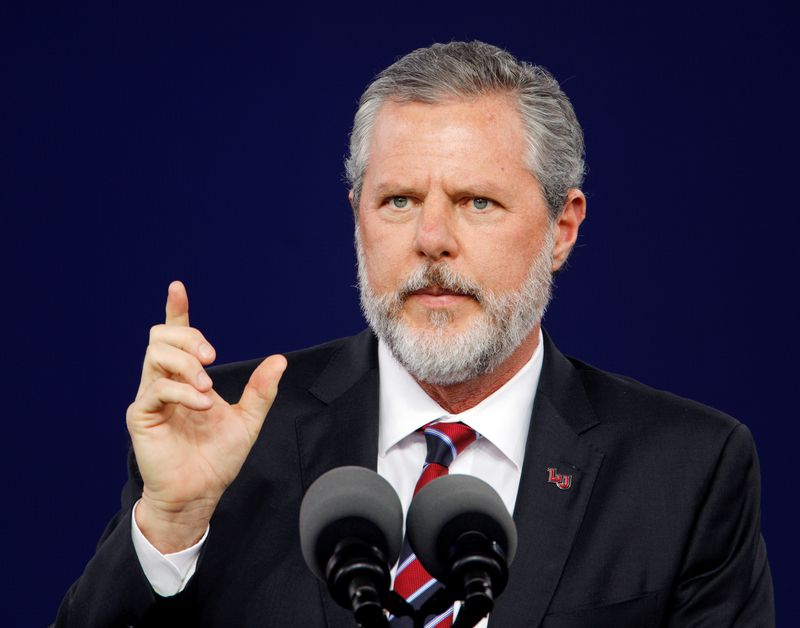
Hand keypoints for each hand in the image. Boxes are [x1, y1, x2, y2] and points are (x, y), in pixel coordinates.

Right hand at [126, 281, 285, 551]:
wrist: (200, 492)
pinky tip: (202, 405)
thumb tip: (280, 360)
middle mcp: (165, 382)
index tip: (177, 287)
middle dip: (188, 337)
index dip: (176, 310)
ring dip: (186, 364)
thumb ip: (261, 390)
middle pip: (162, 337)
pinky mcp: (141, 416)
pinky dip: (183, 392)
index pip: (178, 336)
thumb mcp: (248, 420)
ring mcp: (151, 398)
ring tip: (207, 389)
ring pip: (156, 355)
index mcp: (187, 378)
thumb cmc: (217, 458)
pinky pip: (156, 389)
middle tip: (212, 356)